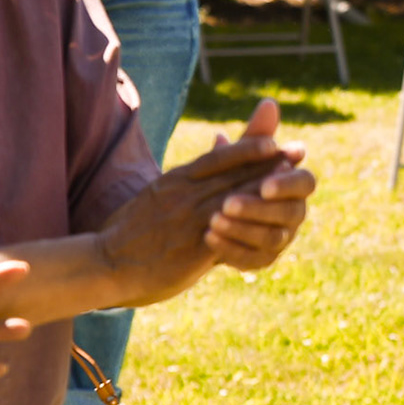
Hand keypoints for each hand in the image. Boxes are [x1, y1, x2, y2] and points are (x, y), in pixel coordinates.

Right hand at [97, 104, 294, 304]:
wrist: (105, 263)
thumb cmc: (133, 227)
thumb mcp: (160, 191)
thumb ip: (192, 172)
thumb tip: (219, 144)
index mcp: (176, 179)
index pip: (219, 156)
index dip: (251, 147)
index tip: (278, 142)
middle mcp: (183, 195)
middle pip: (233, 174)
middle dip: (268, 163)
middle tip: (298, 154)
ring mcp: (187, 221)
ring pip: (234, 199)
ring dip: (265, 189)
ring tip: (290, 182)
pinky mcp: (190, 248)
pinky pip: (226, 234)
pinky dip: (249, 225)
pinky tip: (270, 222)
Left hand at [202, 100, 314, 269]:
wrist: (206, 220)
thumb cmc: (228, 181)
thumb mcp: (238, 160)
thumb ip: (256, 137)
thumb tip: (269, 103)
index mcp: (295, 185)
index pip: (306, 183)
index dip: (287, 184)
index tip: (264, 183)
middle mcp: (295, 213)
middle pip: (291, 213)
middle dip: (259, 208)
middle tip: (227, 202)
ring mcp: (282, 239)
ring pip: (272, 238)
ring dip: (243, 228)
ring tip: (212, 219)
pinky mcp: (263, 260)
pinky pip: (253, 258)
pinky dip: (232, 249)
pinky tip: (208, 238)